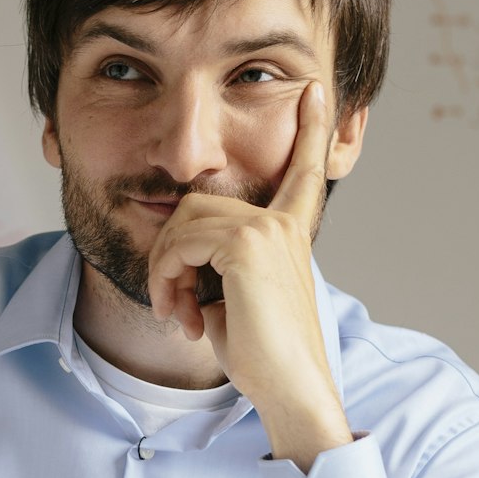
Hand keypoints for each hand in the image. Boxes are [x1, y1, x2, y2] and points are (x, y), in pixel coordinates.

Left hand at [147, 80, 353, 469]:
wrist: (290, 390)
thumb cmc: (261, 354)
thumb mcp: (233, 297)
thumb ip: (217, 258)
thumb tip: (176, 242)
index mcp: (289, 231)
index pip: (302, 170)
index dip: (309, 128)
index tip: (315, 87)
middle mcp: (282, 223)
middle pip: (196, 200)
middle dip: (168, 251)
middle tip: (172, 302)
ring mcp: (266, 230)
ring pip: (181, 221)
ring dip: (163, 271)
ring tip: (177, 314)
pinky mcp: (248, 245)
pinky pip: (179, 242)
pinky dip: (165, 279)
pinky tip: (182, 316)